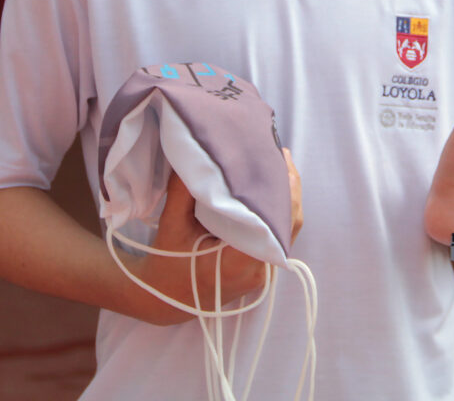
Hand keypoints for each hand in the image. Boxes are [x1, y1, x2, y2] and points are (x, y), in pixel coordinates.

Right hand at [125, 149, 302, 324]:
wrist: (165, 299)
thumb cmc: (167, 264)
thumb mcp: (172, 223)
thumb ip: (185, 189)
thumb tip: (200, 154)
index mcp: (239, 261)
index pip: (278, 222)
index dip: (284, 189)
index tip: (278, 159)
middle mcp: (259, 270)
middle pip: (289, 223)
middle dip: (287, 186)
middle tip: (278, 153)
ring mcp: (263, 273)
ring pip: (286, 230)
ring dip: (284, 198)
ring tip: (276, 165)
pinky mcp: (261, 270)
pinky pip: (277, 238)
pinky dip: (276, 213)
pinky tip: (268, 190)